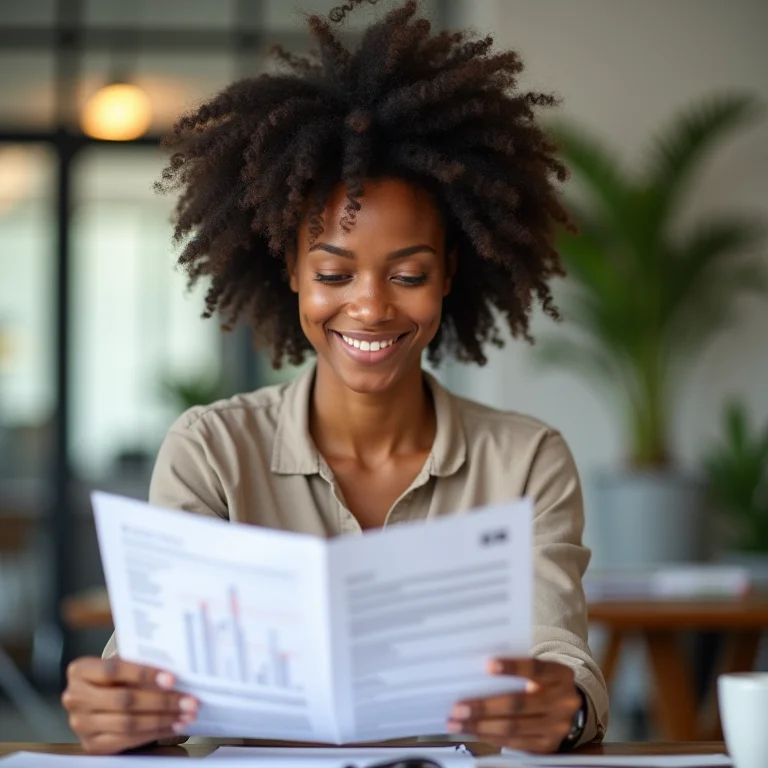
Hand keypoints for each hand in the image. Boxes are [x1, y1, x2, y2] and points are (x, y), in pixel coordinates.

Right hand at [61, 656, 198, 754]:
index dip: (144, 674)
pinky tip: (172, 726)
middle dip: (162, 701)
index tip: (172, 678)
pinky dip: (154, 733)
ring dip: (162, 720)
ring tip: (186, 715)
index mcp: (80, 671)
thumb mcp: (121, 665)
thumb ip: (139, 665)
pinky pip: (126, 741)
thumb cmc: (114, 677)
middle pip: (124, 700)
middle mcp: (75, 698)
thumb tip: (175, 672)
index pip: (114, 670)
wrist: (96, 699)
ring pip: (128, 723)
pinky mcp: (91, 744)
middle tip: (189, 700)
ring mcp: (80, 724)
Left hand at [447, 657, 581, 752]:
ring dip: (481, 726)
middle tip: (459, 707)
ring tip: (457, 722)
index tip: (487, 665)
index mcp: (560, 675)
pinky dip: (490, 737)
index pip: (535, 668)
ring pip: (514, 727)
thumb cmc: (543, 681)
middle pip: (519, 703)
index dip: (512, 667)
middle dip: (485, 706)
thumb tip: (477, 672)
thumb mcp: (539, 670)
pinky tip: (473, 732)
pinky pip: (515, 743)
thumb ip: (517, 669)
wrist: (570, 706)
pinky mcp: (548, 745)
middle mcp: (562, 701)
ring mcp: (557, 726)